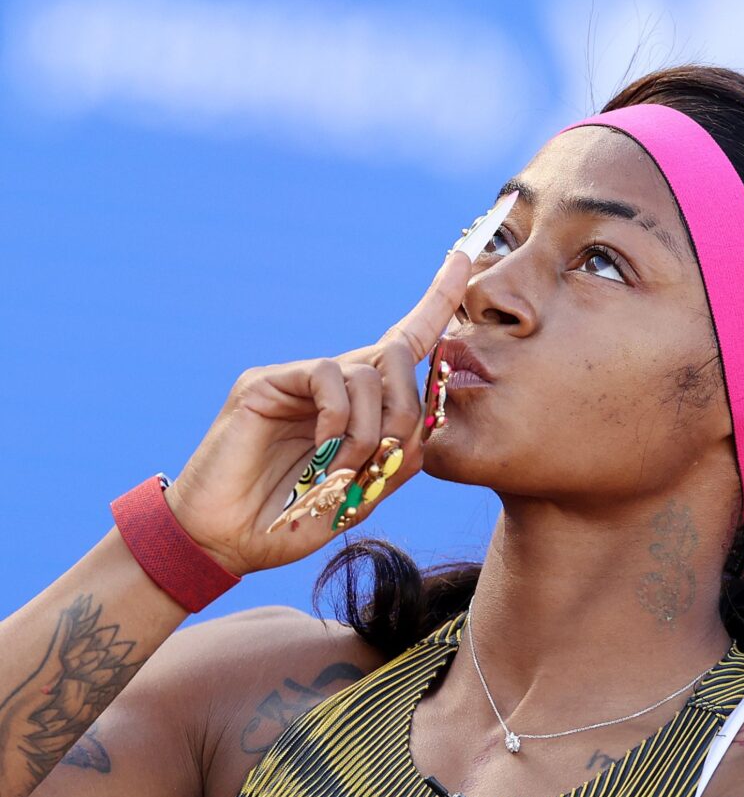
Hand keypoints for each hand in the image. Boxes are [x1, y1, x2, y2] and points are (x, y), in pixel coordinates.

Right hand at [162, 252, 470, 574]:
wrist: (228, 540)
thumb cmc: (294, 522)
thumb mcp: (361, 497)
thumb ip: (398, 460)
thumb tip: (431, 420)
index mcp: (360, 406)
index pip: (405, 342)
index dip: (436, 303)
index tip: (462, 257)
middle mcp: (333, 384)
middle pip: (399, 353)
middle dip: (410, 407)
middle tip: (386, 458)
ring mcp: (299, 380)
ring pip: (369, 370)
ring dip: (370, 430)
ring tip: (344, 472)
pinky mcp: (267, 381)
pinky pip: (328, 375)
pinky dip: (338, 419)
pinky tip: (325, 454)